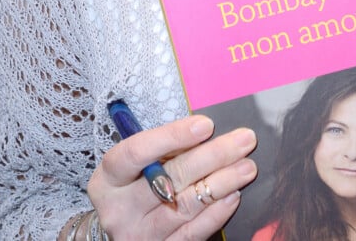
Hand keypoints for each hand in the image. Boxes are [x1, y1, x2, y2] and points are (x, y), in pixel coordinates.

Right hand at [87, 114, 256, 239]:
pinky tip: (233, 195)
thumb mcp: (133, 165)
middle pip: (171, 178)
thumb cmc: (131, 185)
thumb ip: (160, 149)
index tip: (206, 124)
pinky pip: (192, 234)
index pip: (137, 152)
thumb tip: (204, 130)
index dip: (172, 137)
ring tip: (247, 166)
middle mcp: (119, 209)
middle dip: (213, 155)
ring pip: (186, 206)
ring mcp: (138, 235)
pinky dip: (216, 213)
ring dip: (222, 183)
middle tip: (244, 140)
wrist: (118, 230)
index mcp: (108, 178)